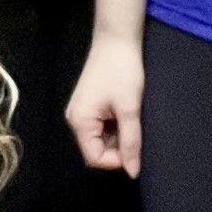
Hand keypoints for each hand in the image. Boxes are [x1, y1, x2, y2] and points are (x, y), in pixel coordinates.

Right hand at [67, 30, 145, 176]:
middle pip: (96, 150)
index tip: (135, 148)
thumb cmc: (122, 71)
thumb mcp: (129, 108)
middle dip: (118, 148)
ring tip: (132, 118)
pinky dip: (116, 127)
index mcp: (80, 122)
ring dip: (119, 137)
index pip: (95, 158)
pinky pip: (101, 127)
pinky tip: (126, 112)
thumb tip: (133, 171)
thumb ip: (130, 142)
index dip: (117, 160)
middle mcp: (75, 120)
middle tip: (136, 131)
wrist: (117, 39)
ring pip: (101, 139)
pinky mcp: (89, 105)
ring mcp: (81, 112)